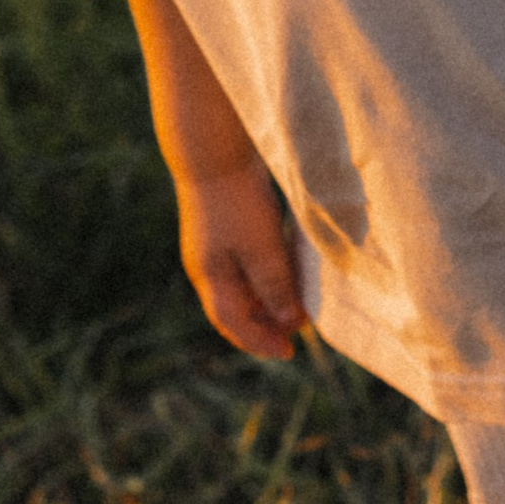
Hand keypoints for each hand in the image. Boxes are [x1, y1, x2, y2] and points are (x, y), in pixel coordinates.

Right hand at [175, 158, 301, 360]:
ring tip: (297, 307)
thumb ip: (275, 287)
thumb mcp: (262, 249)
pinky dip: (265, 278)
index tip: (288, 352)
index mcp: (210, 277)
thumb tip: (289, 323)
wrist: (216, 151)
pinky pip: (244, 266)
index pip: (233, 324)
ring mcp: (213, 248)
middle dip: (265, 325)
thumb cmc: (238, 201)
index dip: (260, 342)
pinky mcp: (224, 229)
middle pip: (235, 310)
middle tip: (297, 332)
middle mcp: (207, 267)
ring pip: (241, 288)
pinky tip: (286, 273)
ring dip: (267, 302)